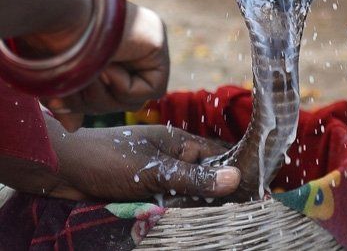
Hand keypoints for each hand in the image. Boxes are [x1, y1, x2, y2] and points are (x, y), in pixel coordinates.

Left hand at [0, 115, 239, 201]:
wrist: (65, 169)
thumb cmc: (108, 159)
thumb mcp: (154, 172)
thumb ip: (193, 179)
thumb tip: (236, 179)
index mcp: (178, 141)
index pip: (219, 155)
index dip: (238, 170)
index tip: (260, 190)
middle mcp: (172, 156)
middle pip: (206, 177)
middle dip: (222, 194)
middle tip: (245, 215)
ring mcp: (158, 174)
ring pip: (189, 193)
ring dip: (200, 208)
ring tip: (224, 224)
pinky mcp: (144, 192)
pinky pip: (171, 204)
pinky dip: (180, 213)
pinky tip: (190, 225)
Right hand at [44, 3, 168, 127]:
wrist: (57, 14)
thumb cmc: (46, 38)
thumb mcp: (57, 76)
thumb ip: (70, 101)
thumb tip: (74, 128)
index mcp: (106, 43)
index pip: (107, 90)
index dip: (85, 103)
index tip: (59, 102)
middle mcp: (129, 40)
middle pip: (120, 98)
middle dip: (92, 101)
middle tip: (75, 85)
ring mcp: (145, 40)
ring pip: (134, 98)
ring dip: (105, 94)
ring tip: (90, 70)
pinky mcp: (157, 42)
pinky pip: (151, 88)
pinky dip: (125, 86)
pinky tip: (110, 64)